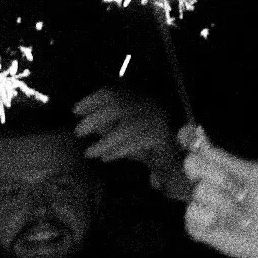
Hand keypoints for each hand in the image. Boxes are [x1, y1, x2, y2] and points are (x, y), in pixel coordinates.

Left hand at [73, 86, 189, 199]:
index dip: (93, 99)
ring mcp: (160, 120)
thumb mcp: (127, 135)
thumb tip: (91, 126)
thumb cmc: (152, 150)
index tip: (75, 110)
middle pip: (119, 104)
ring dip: (105, 140)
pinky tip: (106, 157)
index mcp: (141, 99)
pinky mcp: (164, 138)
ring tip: (89, 152)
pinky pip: (137, 141)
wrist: (182, 165)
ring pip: (127, 126)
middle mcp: (152, 105)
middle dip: (95, 117)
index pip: (114, 92)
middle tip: (78, 132)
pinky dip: (119, 149)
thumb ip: (112, 128)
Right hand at [178, 132, 257, 257]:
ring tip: (239, 213)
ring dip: (225, 203)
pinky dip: (211, 219)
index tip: (185, 135)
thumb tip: (202, 140)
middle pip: (191, 164)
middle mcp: (203, 182)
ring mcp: (197, 203)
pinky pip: (192, 214)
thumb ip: (227, 159)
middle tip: (236, 190)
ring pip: (198, 191)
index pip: (194, 148)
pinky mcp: (194, 225)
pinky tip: (222, 225)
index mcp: (218, 167)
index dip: (187, 139)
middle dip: (217, 175)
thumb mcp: (254, 174)